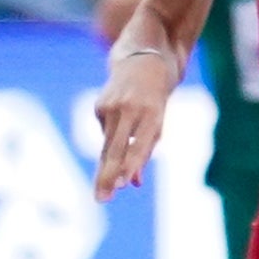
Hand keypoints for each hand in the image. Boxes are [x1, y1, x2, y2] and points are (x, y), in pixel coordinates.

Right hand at [88, 48, 180, 199]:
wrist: (143, 59)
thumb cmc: (158, 96)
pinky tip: (121, 127)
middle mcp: (129, 110)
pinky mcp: (99, 106)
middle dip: (108, 176)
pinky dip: (113, 139)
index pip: (139, 145)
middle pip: (115, 149)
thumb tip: (133, 182)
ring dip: (105, 170)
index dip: (130, 165)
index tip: (122, 184)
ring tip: (102, 194)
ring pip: (107, 145)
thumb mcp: (160, 120)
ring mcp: (111, 107)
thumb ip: (147, 148)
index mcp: (151, 113)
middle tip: (102, 199)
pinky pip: (106, 133)